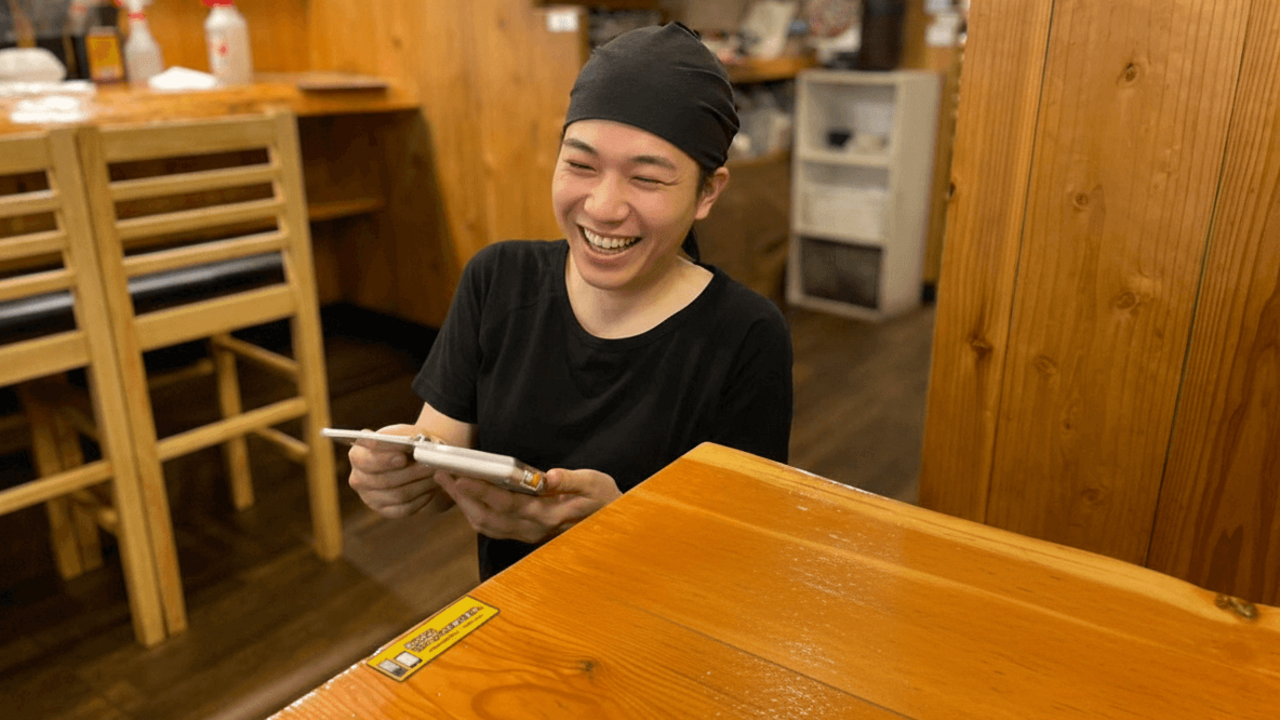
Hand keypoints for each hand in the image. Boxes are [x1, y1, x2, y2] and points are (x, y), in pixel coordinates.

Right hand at [347, 424, 453, 517]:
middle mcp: (358, 478)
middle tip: (429, 465)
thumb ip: (405, 438)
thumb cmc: (407, 443)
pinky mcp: (384, 510)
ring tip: (435, 474)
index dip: (383, 459)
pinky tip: (430, 488)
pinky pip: (404, 509)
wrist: (416, 458)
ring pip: (397, 495)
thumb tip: (414, 447)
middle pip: (382, 480)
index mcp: (357, 454)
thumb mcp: (405, 433)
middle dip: (410, 472)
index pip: (363, 459)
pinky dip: (421, 498)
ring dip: (420, 484)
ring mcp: (369, 497)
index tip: (403, 456)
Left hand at [437, 467, 622, 543]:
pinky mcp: (526, 534)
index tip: (461, 478)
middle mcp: (533, 528)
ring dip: (465, 506)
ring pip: (487, 526)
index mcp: (547, 514)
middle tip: (442, 475)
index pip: (506, 504)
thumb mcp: (595, 483)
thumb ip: (571, 480)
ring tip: (448, 484)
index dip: (481, 492)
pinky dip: (475, 515)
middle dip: (462, 497)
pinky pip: (493, 529)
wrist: (613, 527)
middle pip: (488, 517)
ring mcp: (528, 534)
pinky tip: (467, 500)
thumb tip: (547, 476)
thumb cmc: (604, 501)